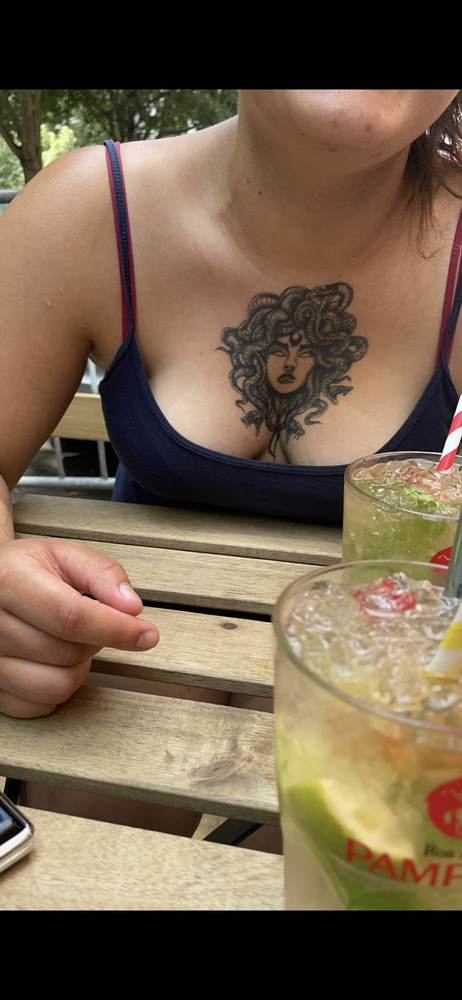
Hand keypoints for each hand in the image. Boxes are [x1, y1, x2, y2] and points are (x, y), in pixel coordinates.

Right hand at [0, 537, 158, 717]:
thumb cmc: (25, 570)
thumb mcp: (64, 554)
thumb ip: (102, 574)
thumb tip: (131, 607)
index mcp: (9, 581)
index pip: (71, 617)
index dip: (115, 629)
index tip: (146, 634)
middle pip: (67, 653)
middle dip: (96, 641)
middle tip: (91, 621)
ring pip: (56, 686)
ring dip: (78, 668)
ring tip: (71, 642)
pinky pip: (39, 706)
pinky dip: (57, 690)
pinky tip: (52, 663)